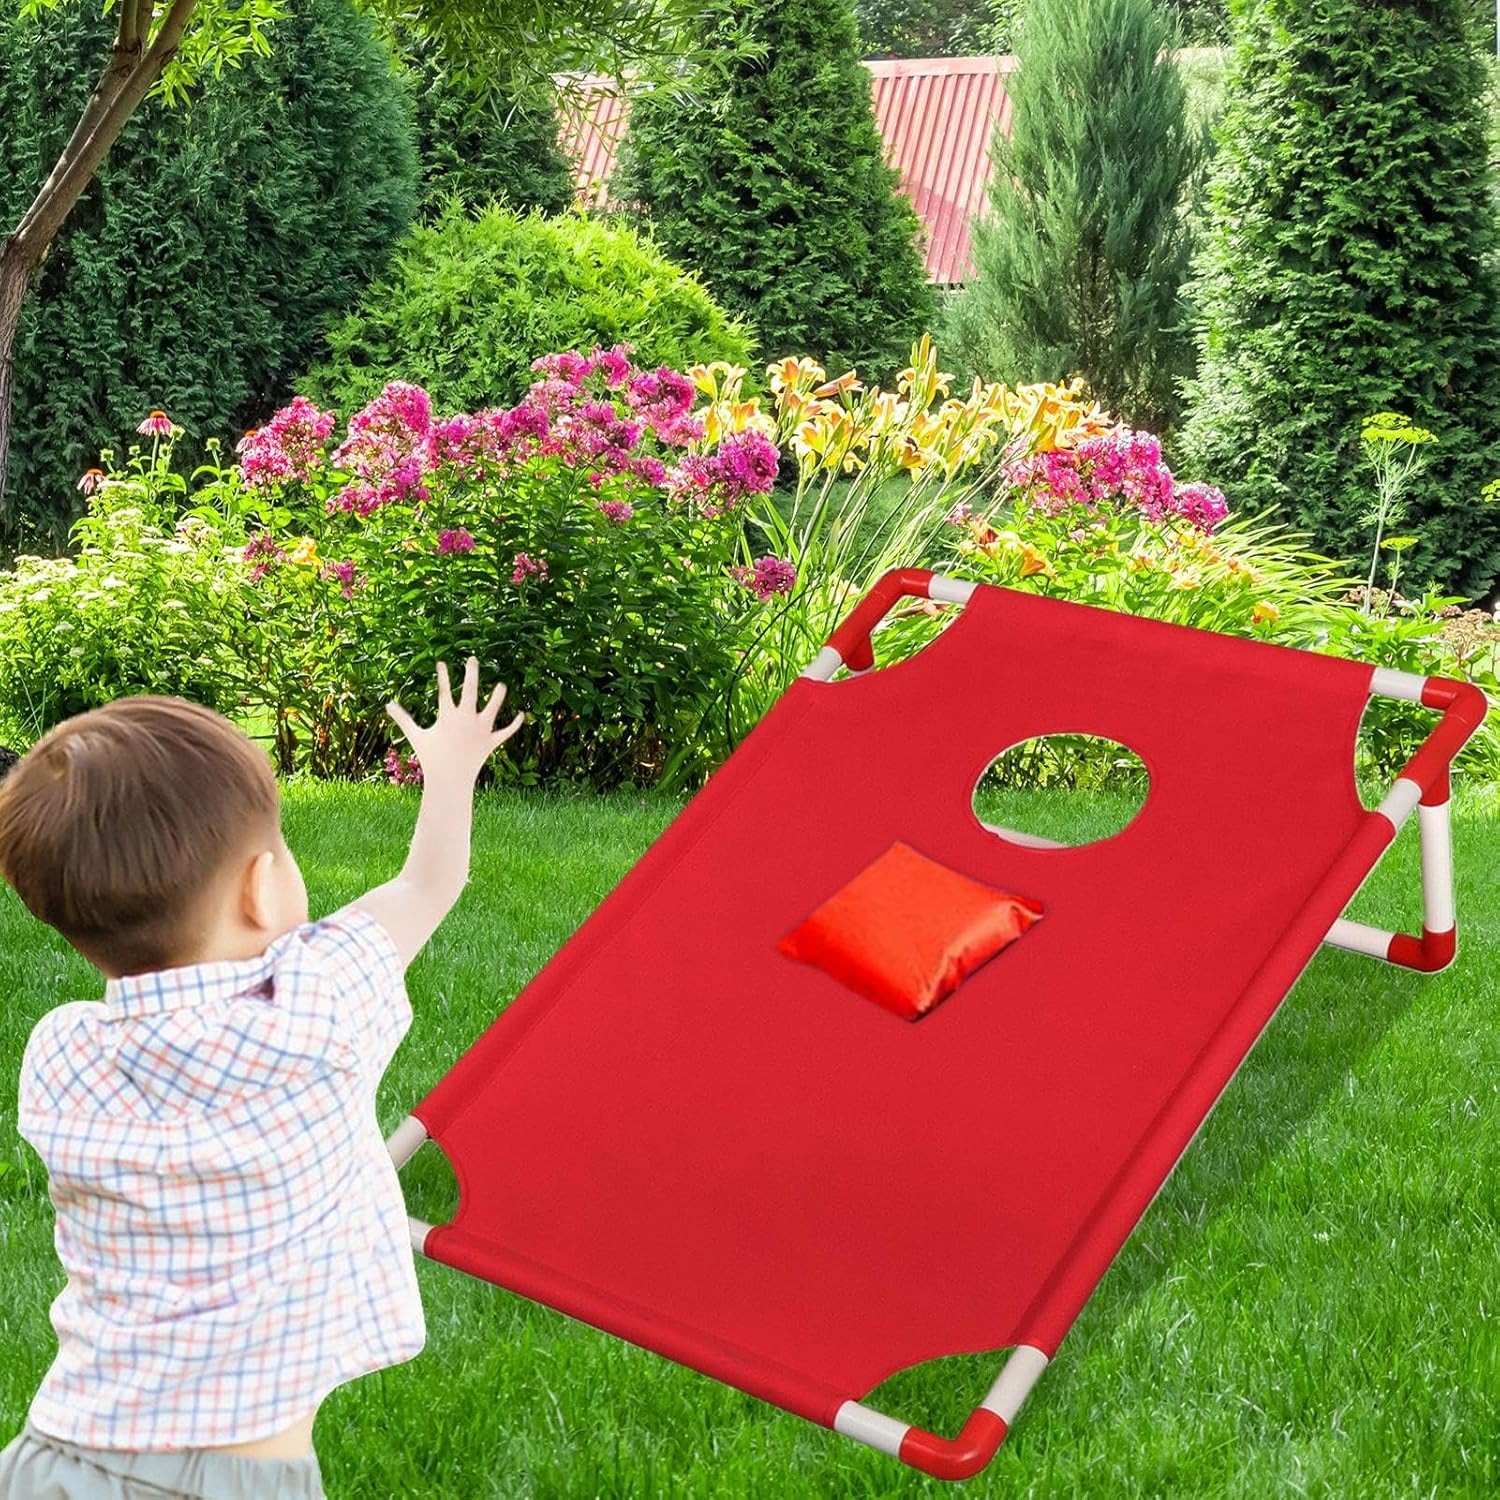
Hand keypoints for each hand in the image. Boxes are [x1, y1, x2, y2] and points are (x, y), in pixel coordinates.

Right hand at [386, 658, 523, 781]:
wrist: (449, 780)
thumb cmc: (431, 757)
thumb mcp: (416, 736)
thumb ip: (403, 719)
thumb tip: (386, 705)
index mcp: (448, 717)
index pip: (444, 691)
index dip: (442, 676)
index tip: (441, 661)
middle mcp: (465, 720)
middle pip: (471, 692)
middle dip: (471, 674)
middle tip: (473, 659)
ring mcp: (480, 730)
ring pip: (493, 709)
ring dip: (498, 697)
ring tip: (502, 685)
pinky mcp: (491, 742)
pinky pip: (506, 732)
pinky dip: (514, 724)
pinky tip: (522, 714)